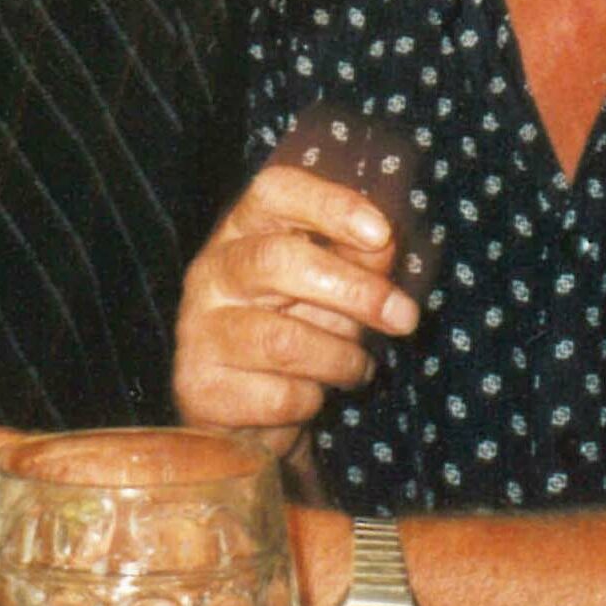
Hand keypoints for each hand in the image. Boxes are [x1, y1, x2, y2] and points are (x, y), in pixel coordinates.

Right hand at [173, 164, 419, 457]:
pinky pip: (278, 397)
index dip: (329, 205)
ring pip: (284, 341)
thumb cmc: (293, 332)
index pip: (274, 192)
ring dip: (341, 358)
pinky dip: (312, 401)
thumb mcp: (326, 289)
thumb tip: (385, 244)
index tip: (382, 233)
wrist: (241, 413)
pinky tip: (312, 396)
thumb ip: (354, 261)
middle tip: (405, 316)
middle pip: (277, 261)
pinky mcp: (201, 389)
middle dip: (354, 290)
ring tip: (356, 367)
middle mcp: (212, 273)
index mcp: (242, 231)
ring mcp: (199, 331)